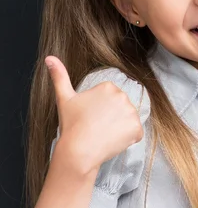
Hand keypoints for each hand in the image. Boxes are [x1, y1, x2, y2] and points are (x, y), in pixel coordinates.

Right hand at [46, 56, 143, 173]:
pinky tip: (113, 141)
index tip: (91, 117)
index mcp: (108, 87)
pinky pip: (136, 133)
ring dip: (120, 128)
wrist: (78, 150)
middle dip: (111, 118)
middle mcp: (123, 96)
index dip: (100, 110)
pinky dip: (128, 139)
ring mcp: (132, 112)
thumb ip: (60, 76)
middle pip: (121, 108)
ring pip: (128, 121)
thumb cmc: (71, 125)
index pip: (110, 99)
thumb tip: (49, 57)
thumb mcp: (64, 98)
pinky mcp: (137, 128)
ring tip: (103, 134)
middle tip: (96, 127)